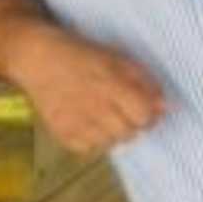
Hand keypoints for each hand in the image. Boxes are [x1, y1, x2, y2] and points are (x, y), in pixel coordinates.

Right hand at [6, 25, 166, 155]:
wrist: (37, 57)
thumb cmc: (80, 52)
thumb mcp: (116, 57)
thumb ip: (143, 81)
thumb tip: (165, 105)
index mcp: (110, 82)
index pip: (144, 115)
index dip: (150, 112)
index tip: (146, 106)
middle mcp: (94, 106)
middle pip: (130, 132)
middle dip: (134, 122)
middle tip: (124, 108)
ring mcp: (76, 123)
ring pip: (112, 143)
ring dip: (115, 131)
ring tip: (104, 112)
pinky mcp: (62, 134)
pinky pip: (90, 149)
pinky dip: (94, 139)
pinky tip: (88, 120)